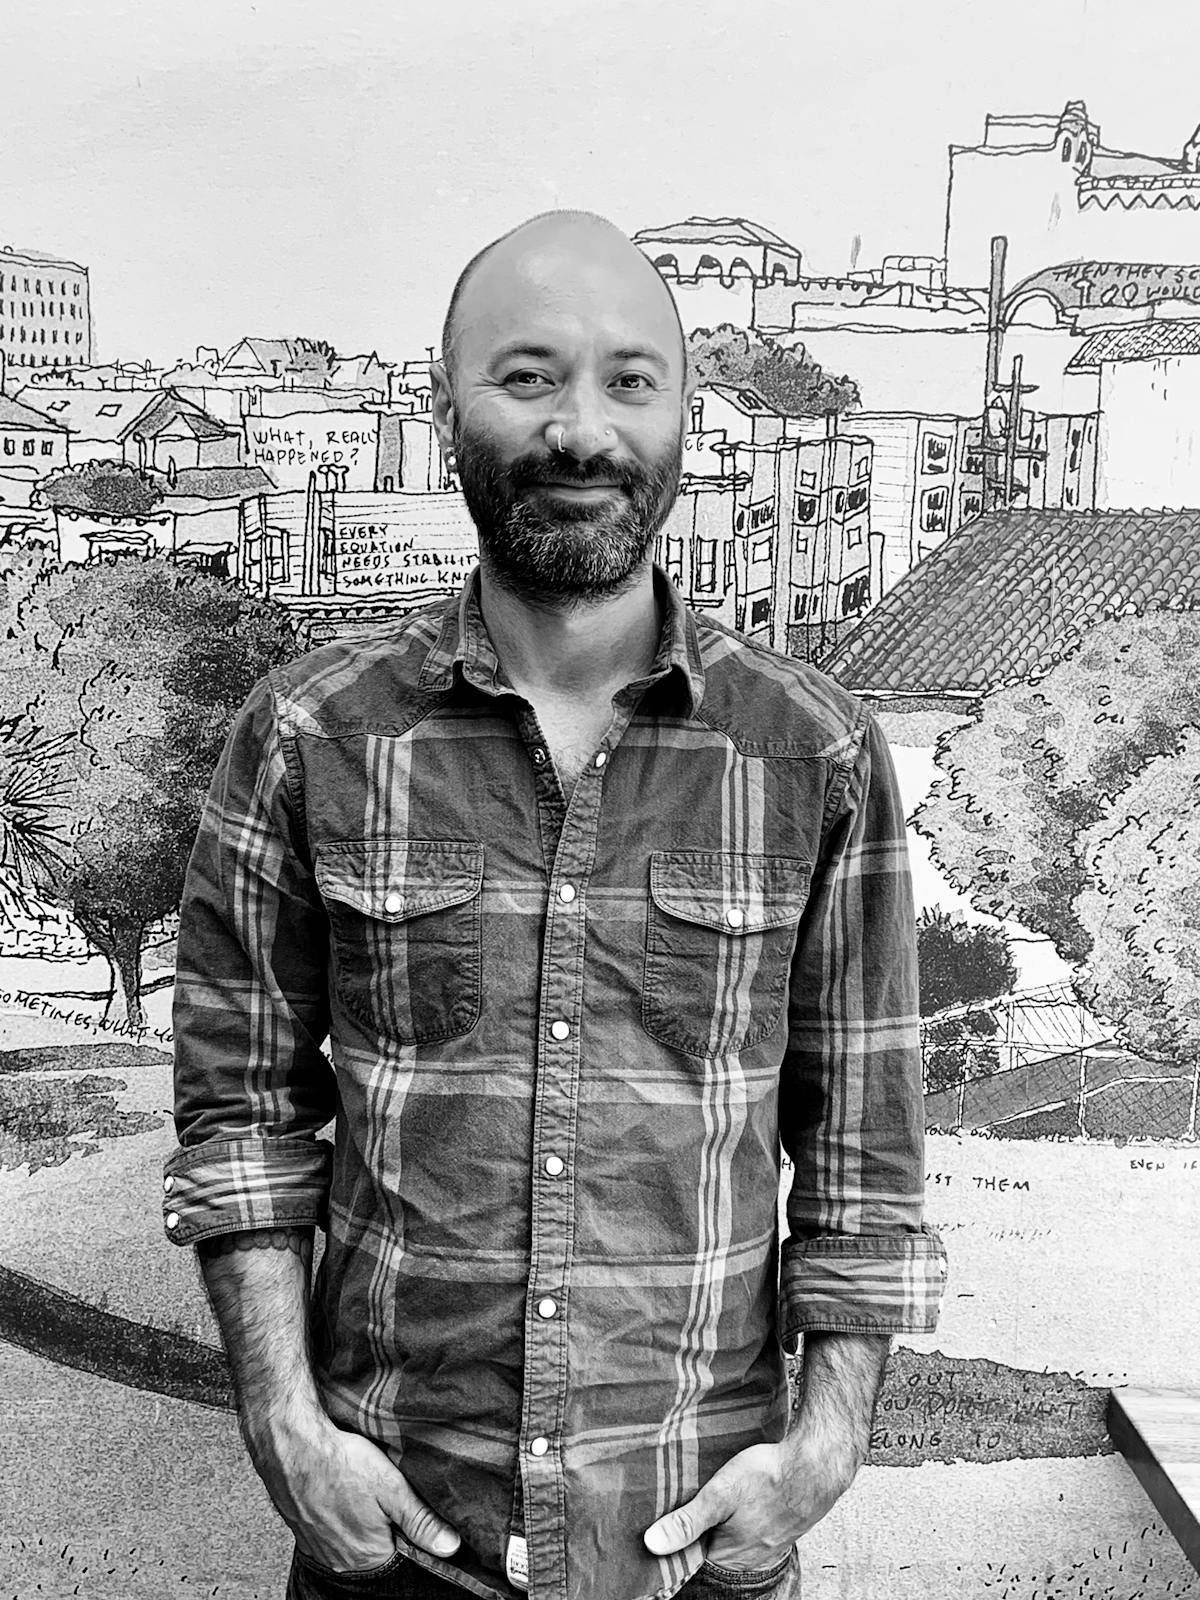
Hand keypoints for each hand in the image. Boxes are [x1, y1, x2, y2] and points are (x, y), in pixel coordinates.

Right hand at [246, 1403, 460, 1572]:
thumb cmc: (339, 1462)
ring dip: (359, 1518)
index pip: (401, 1552)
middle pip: (376, 1546)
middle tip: (380, 1491)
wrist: (291, 1445)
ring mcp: (318, 1548)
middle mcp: (341, 1561)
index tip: (403, 1502)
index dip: (407, 1526)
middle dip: (383, 1523)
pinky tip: (339, 1491)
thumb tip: (450, 1547)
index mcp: (368, 1555)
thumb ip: (421, 1521)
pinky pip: (328, 1531)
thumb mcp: (391, 1487)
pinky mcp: (302, 1531)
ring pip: (351, 1538)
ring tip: (358, 1489)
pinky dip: (336, 1514)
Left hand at [643, 1431, 857, 1571]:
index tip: (667, 1524)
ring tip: (719, 1500)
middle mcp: (750, 1556)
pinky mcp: (784, 1527)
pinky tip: (748, 1498)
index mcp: (730, 1554)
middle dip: (702, 1530)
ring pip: (736, 1537)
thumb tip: (653, 1544)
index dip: (678, 1540)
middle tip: (692, 1503)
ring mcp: (770, 1544)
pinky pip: (757, 1528)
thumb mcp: (720, 1495)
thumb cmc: (769, 1476)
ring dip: (726, 1522)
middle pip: (714, 1548)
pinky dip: (747, 1516)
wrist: (817, 1465)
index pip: (693, 1557)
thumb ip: (687, 1521)